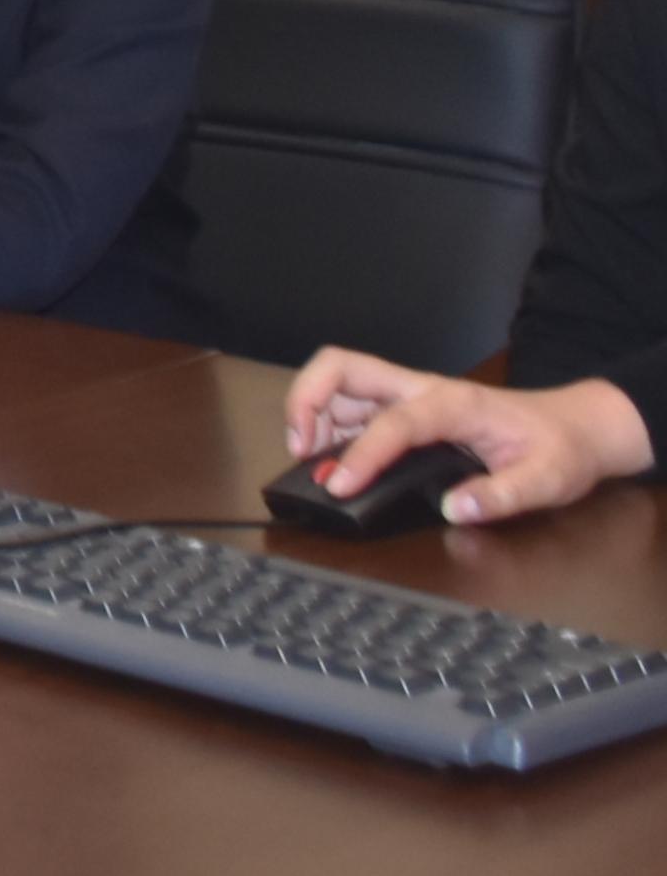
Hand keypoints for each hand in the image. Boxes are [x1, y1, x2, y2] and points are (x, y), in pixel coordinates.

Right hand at [285, 348, 657, 525]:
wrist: (577, 426)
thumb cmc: (560, 449)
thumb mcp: (547, 480)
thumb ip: (502, 496)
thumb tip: (454, 509)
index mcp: (454, 404)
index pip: (393, 422)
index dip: (361, 454)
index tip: (340, 487)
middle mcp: (423, 389)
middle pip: (342, 366)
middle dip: (307, 399)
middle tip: (299, 447)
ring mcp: (410, 396)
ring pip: (339, 382)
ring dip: (310, 411)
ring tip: (307, 458)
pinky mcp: (405, 408)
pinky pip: (350, 405)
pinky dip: (326, 424)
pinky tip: (329, 457)